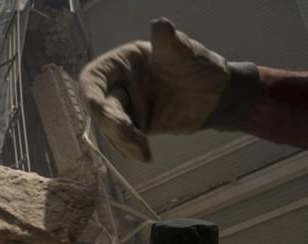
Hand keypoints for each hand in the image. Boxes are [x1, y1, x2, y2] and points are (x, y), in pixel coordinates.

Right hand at [80, 18, 256, 161]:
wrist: (215, 96)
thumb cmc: (198, 67)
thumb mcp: (184, 53)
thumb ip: (169, 42)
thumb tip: (160, 24)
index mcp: (120, 64)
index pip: (92, 80)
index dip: (91, 96)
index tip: (101, 111)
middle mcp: (116, 86)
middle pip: (100, 109)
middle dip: (114, 126)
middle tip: (136, 139)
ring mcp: (124, 108)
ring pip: (109, 129)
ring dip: (123, 142)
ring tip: (144, 153)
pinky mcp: (132, 128)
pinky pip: (122, 142)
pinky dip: (130, 150)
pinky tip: (145, 155)